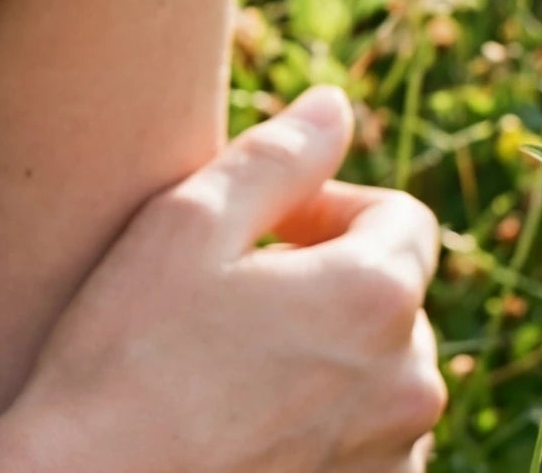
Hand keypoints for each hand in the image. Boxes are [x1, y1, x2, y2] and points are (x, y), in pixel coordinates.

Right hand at [6, 86, 445, 472]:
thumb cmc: (129, 351)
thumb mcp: (186, 222)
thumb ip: (276, 155)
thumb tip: (336, 104)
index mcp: (374, 296)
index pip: (402, 217)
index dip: (328, 205)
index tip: (259, 228)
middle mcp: (412, 384)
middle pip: (392, 295)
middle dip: (325, 277)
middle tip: (230, 288)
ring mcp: (395, 458)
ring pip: (378, 372)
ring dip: (323, 351)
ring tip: (227, 358)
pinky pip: (365, 439)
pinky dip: (318, 418)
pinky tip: (237, 416)